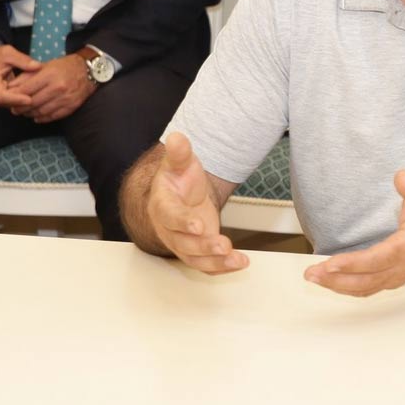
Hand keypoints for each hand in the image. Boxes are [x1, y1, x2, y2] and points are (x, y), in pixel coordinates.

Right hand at [0, 44, 40, 111]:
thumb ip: (22, 60)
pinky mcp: (3, 97)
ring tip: (39, 98)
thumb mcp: (8, 53)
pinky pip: (13, 101)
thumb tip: (38, 66)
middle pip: (8, 103)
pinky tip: (35, 95)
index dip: (17, 99)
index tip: (30, 99)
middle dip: (23, 102)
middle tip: (40, 99)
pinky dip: (23, 99)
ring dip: (24, 102)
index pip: (2, 97)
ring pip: (11, 104)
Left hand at [10, 54, 97, 122]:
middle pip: (32, 103)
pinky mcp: (71, 106)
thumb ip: (27, 76)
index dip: (14, 97)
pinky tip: (37, 116)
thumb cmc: (65, 67)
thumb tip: (10, 87)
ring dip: (30, 114)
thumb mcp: (45, 66)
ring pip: (41, 111)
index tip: (9, 100)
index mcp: (50, 75)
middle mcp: (58, 87)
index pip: (26, 90)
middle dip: (20, 108)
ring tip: (25, 113)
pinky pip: (52, 116)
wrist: (89, 71)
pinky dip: (42, 118)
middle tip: (14, 109)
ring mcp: (66, 98)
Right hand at [143, 133, 246, 274]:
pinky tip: (241, 263)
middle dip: (204, 247)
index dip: (183, 222)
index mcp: (162, 207)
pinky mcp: (196, 251)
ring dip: (216, 262)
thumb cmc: (178, 180)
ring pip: (195, 259)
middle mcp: (170, 230)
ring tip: (237, 259)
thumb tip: (176, 137)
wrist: (180, 195)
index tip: (198, 226)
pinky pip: (206, 264)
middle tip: (223, 245)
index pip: (170, 217)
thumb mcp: (180, 163)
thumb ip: (179, 153)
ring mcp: (183, 243)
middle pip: (183, 244)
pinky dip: (223, 267)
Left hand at [305, 170, 404, 296]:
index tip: (329, 263)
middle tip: (310, 273)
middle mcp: (400, 268)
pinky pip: (365, 288)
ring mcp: (396, 277)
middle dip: (335, 279)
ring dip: (337, 285)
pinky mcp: (390, 279)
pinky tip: (330, 280)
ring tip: (313, 277)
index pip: (376, 260)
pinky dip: (345, 286)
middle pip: (365, 281)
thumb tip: (401, 176)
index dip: (352, 264)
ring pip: (363, 288)